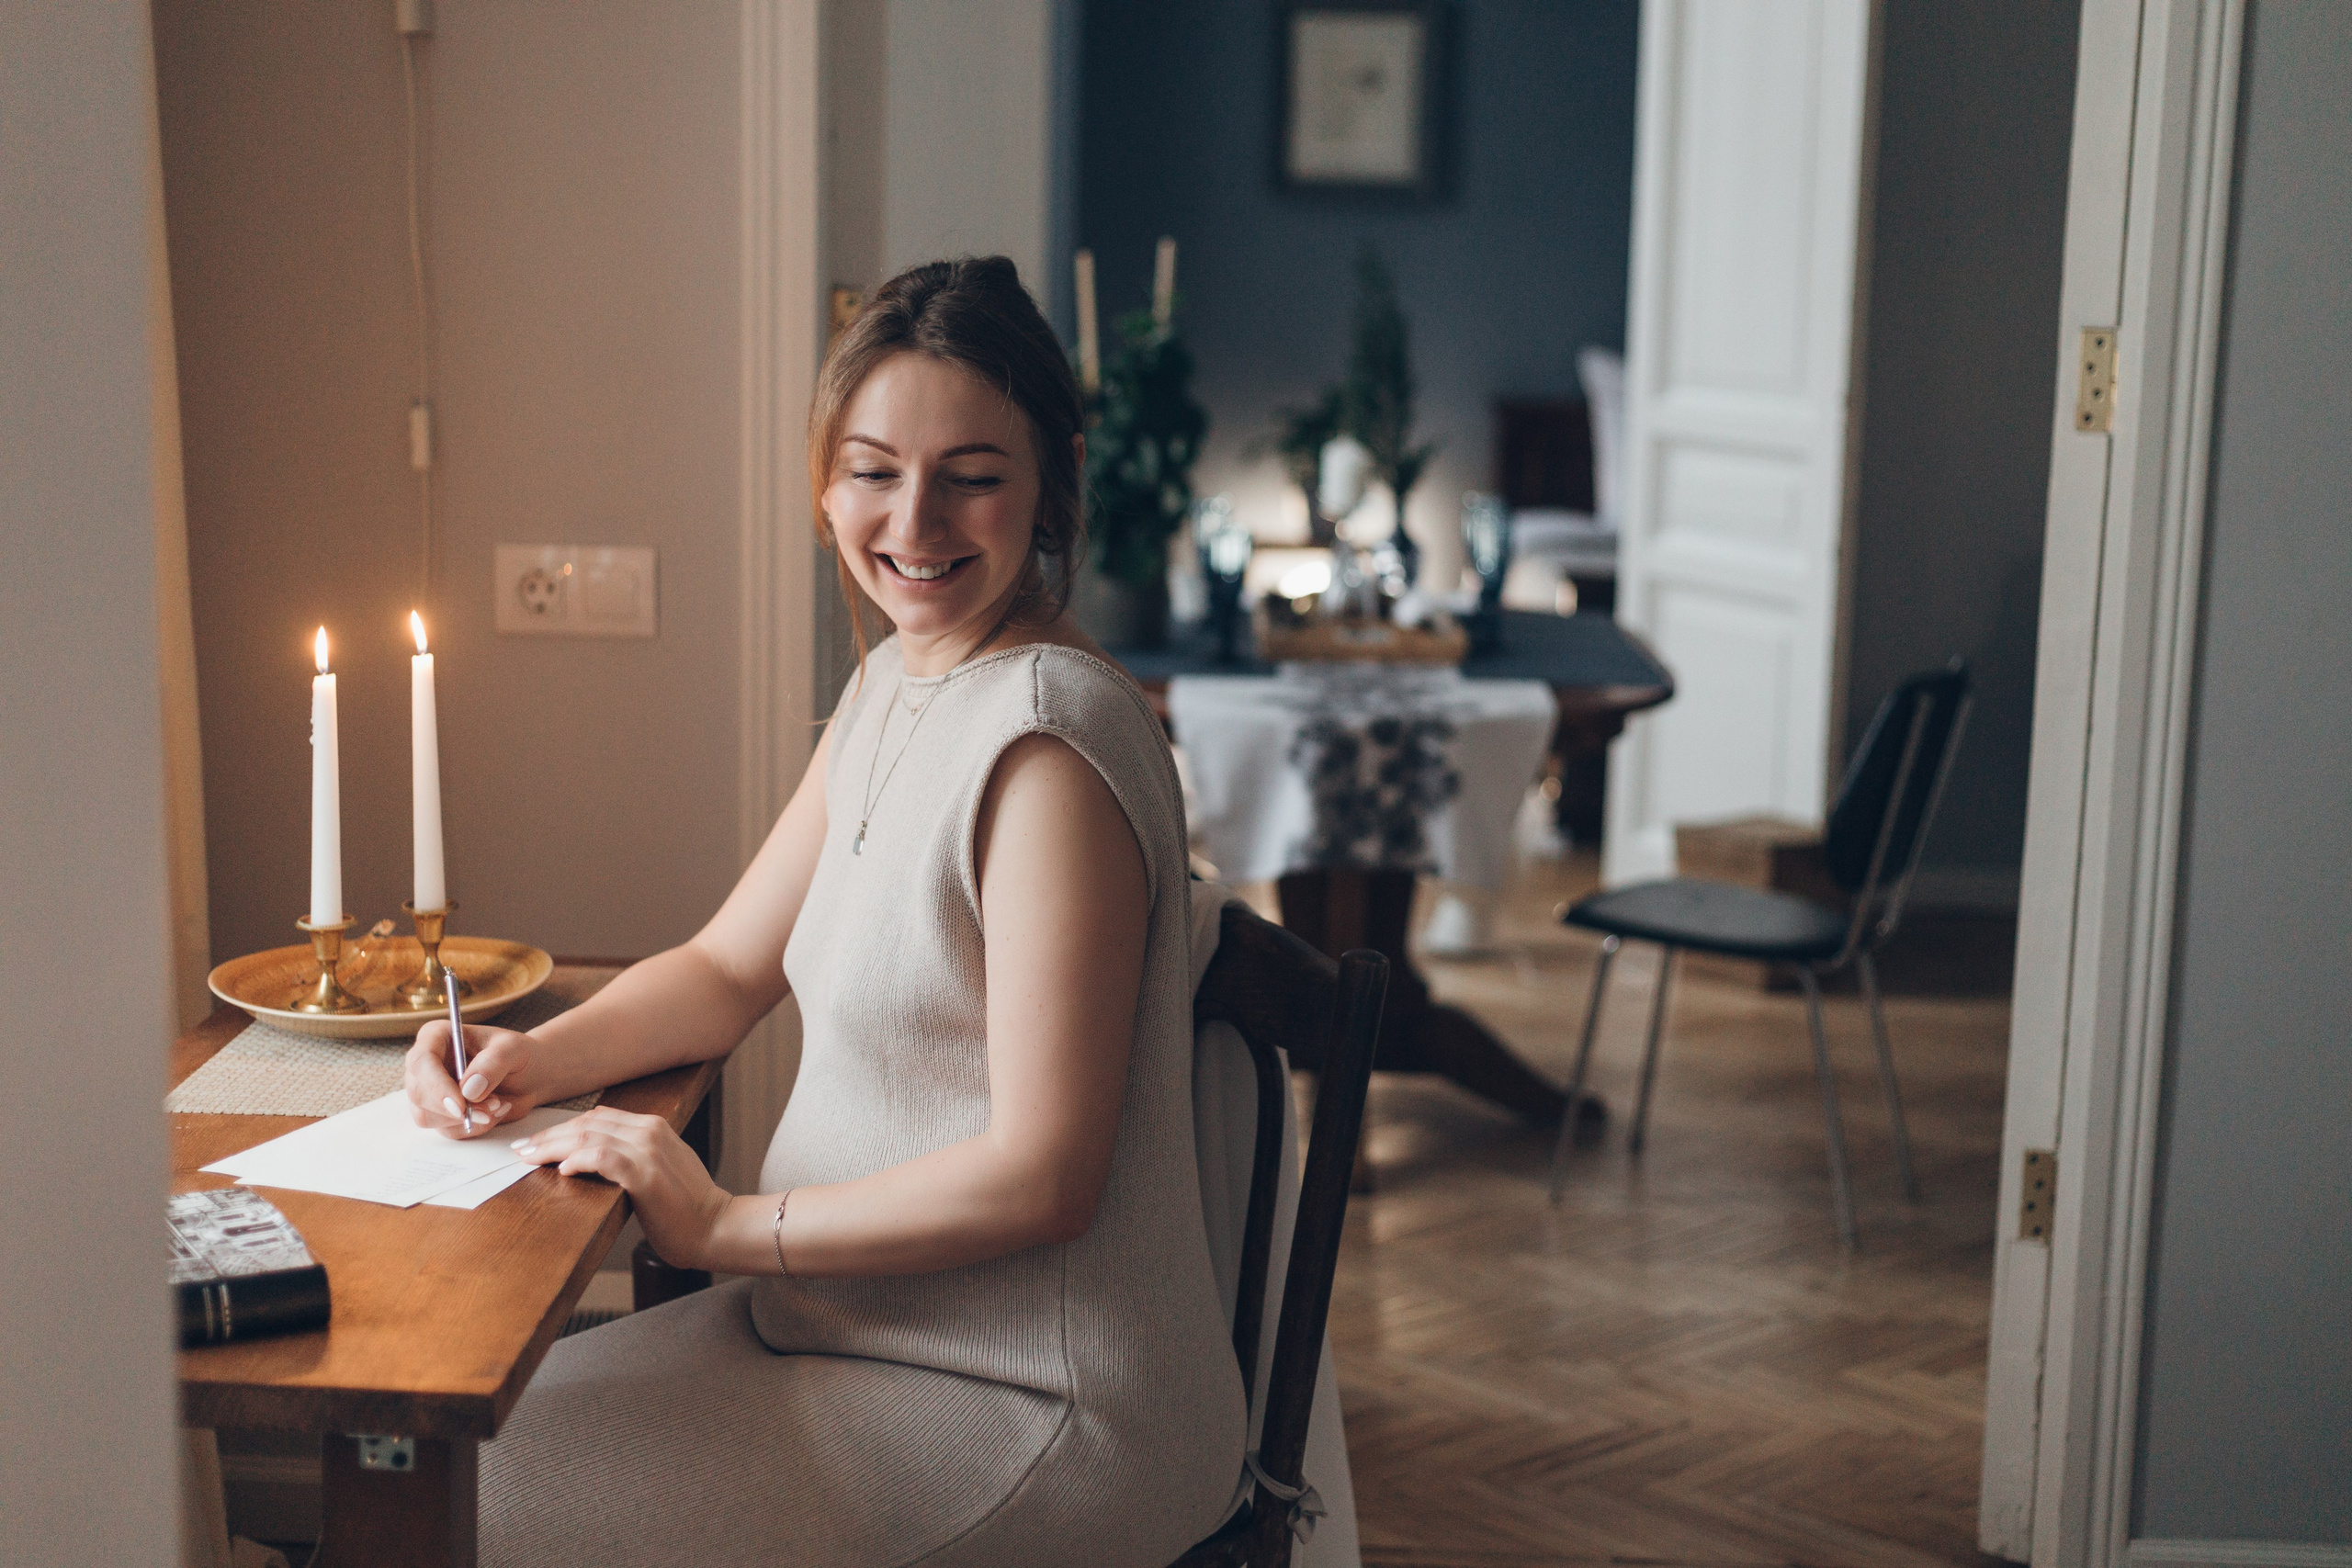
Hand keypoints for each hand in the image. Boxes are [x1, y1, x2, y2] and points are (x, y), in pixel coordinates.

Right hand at [404, 1020, 544, 1138]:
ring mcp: (429, 1091)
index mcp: (437, 1037)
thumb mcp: (514, 1049)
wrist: (530, 1076)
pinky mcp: (440, 1113)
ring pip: (427, 1116)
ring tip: (498, 1104)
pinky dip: (474, 1127)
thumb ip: (493, 1062)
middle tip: (493, 1105)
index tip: (461, 1105)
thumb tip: (468, 1090)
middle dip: (455, 1108)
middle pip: (418, 1094)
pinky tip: (494, 1113)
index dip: (436, 1085)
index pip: (421, 1061)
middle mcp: (426, 1064)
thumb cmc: (519, 1054)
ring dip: (466, 1119)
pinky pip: (447, 1130)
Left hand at [510, 1108, 728, 1271]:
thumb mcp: (663, 1168)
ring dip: (553, 1146)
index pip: (597, 1118)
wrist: (715, 1226)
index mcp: (653, 1127)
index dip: (563, 1127)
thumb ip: (636, 1155)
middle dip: (549, 1136)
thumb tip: (598, 1157)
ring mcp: (647, 1150)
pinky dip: (578, 1160)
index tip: (538, 1142)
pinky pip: (601, 1157)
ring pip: (587, 1137)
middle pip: (586, 1124)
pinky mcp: (644, 1174)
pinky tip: (562, 1170)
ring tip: (529, 1158)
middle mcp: (649, 1131)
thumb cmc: (687, 1206)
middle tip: (521, 1149)